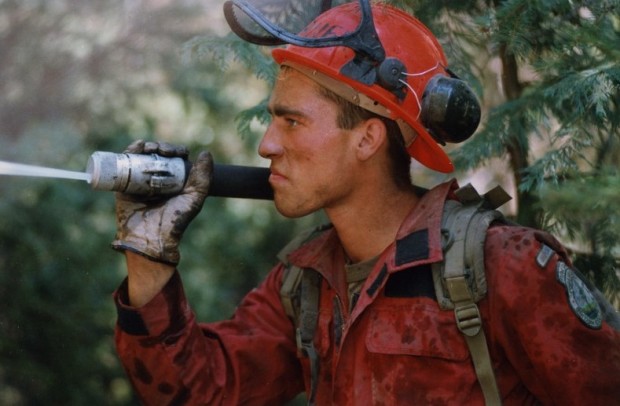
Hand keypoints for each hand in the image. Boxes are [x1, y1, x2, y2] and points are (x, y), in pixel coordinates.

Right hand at [112, 140, 212, 264]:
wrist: (151, 237)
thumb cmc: (175, 220)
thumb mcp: (194, 199)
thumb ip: (203, 178)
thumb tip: (206, 153)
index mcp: (173, 183)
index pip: (174, 159)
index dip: (176, 151)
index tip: (179, 152)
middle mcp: (156, 181)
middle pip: (157, 155)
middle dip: (160, 147)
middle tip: (162, 150)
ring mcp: (138, 183)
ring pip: (141, 157)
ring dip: (145, 147)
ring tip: (149, 147)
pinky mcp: (123, 186)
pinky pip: (124, 166)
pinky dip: (128, 153)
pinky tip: (135, 147)